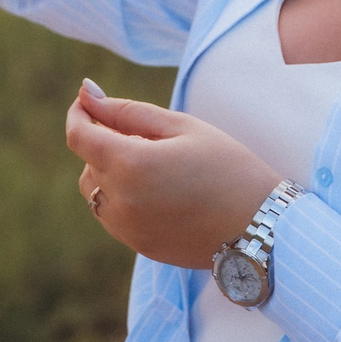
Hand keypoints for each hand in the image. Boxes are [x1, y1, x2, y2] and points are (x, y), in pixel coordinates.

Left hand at [66, 79, 281, 270]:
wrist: (262, 227)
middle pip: (88, 165)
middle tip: (151, 137)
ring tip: (157, 165)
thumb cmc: (227, 166)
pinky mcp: (140, 246)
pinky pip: (113, 216)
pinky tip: (162, 191)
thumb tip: (86, 94)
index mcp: (130, 165)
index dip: (78, 114)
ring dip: (112, 173)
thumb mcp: (181, 127)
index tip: (89, 101)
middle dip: (106, 144)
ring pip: (95, 193)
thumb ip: (127, 111)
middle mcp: (121, 202)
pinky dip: (124, 198)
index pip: (79, 137)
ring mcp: (128, 230)